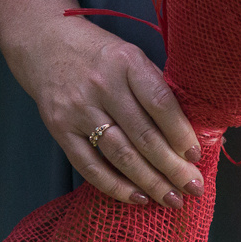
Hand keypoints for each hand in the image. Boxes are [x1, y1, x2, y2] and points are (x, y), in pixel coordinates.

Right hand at [4, 16, 205, 208]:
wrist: (44, 43)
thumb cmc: (99, 52)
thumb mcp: (130, 56)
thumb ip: (156, 88)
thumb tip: (194, 129)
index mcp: (126, 62)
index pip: (159, 103)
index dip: (181, 133)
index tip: (196, 155)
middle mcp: (103, 85)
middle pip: (143, 135)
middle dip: (172, 167)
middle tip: (193, 188)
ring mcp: (79, 109)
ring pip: (120, 155)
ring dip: (150, 182)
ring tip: (172, 199)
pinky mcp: (60, 129)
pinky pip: (90, 166)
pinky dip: (115, 186)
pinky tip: (138, 198)